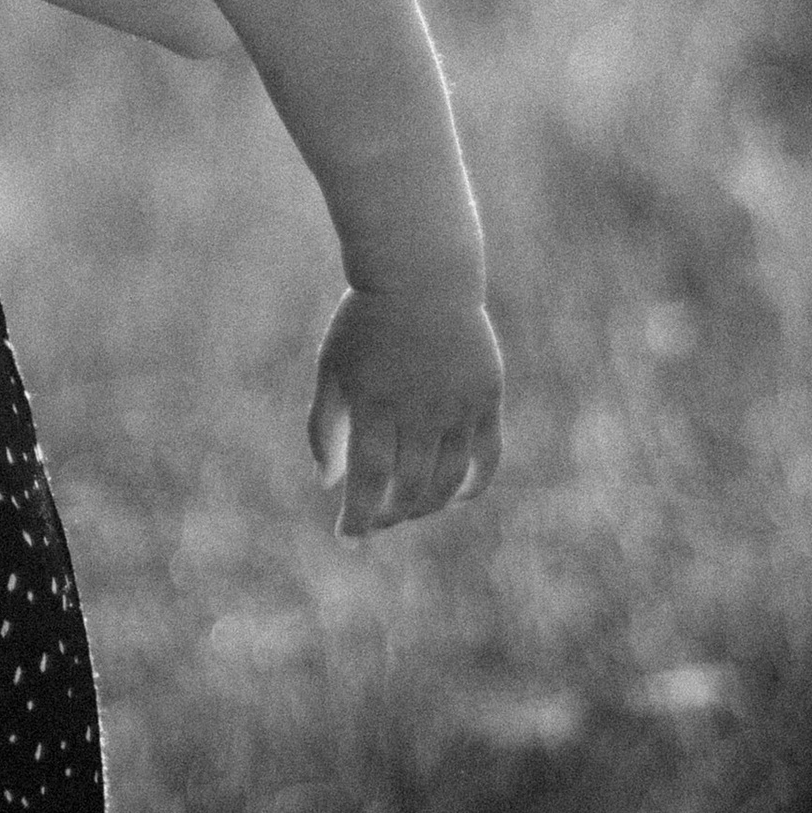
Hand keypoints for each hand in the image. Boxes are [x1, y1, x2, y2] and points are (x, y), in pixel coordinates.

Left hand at [307, 284, 504, 539]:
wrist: (422, 274)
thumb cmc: (366, 321)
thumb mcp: (332, 366)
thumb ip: (324, 426)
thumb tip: (328, 485)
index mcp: (375, 402)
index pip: (368, 479)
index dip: (358, 516)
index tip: (347, 538)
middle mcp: (419, 409)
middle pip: (409, 487)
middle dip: (389, 514)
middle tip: (376, 519)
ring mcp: (457, 405)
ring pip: (448, 481)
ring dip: (428, 506)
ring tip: (409, 509)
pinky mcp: (486, 398)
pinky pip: (487, 458)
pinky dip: (473, 486)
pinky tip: (456, 497)